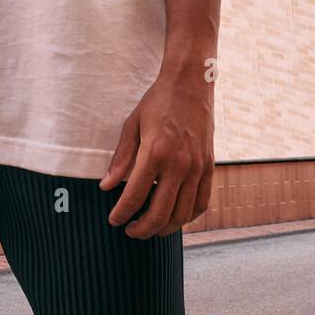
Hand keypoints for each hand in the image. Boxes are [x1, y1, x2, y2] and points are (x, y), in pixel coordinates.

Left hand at [97, 67, 214, 237]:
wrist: (190, 83)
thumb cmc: (159, 101)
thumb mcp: (132, 124)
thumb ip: (121, 158)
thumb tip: (106, 186)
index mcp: (155, 152)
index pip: (134, 195)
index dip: (122, 213)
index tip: (114, 220)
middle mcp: (179, 164)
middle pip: (160, 213)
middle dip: (142, 229)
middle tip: (130, 231)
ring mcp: (197, 167)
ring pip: (182, 214)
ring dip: (165, 228)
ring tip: (151, 229)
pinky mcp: (209, 166)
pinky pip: (201, 202)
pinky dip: (189, 216)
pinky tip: (176, 217)